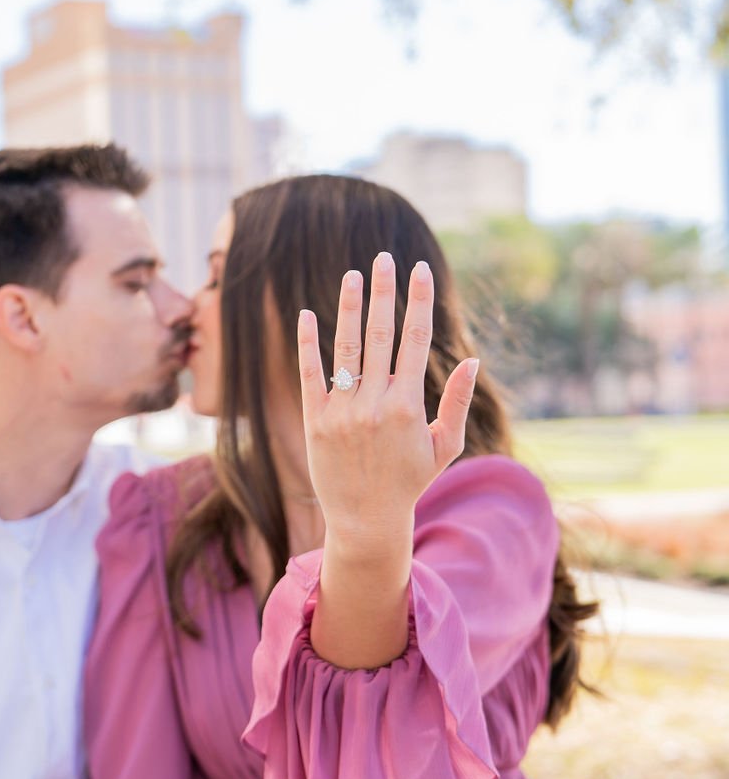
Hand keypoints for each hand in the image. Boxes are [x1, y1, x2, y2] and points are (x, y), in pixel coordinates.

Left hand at [298, 255, 478, 544]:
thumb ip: (456, 402)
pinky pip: (310, 374)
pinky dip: (308, 344)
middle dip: (384, 292)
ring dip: (349, 307)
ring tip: (352, 275)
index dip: (419, 301)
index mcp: (409, 406)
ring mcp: (342, 411)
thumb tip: (472, 360)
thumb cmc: (409, 482)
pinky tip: (306, 315)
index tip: (421, 269)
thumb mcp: (444, 446)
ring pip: (345, 348)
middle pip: (380, 334)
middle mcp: (375, 404)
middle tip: (384, 258)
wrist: (365, 520)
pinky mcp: (315, 421)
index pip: (416, 340)